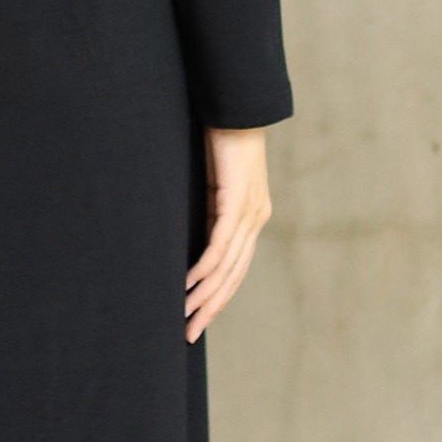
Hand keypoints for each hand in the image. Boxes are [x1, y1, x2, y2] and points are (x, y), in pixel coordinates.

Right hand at [185, 125, 271, 341]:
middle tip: (189, 333)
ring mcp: (250, 211)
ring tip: (185, 315)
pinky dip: (205, 267)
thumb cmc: (218, 141)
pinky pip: (220, 244)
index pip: (236, 269)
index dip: (218, 297)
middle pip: (235, 276)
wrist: (234, 107)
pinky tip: (190, 284)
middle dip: (211, 307)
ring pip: (228, 266)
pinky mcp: (237, 201)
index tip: (197, 320)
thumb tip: (185, 233)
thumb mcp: (210, 183)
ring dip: (206, 294)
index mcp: (251, 216)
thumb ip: (206, 209)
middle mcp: (256, 218)